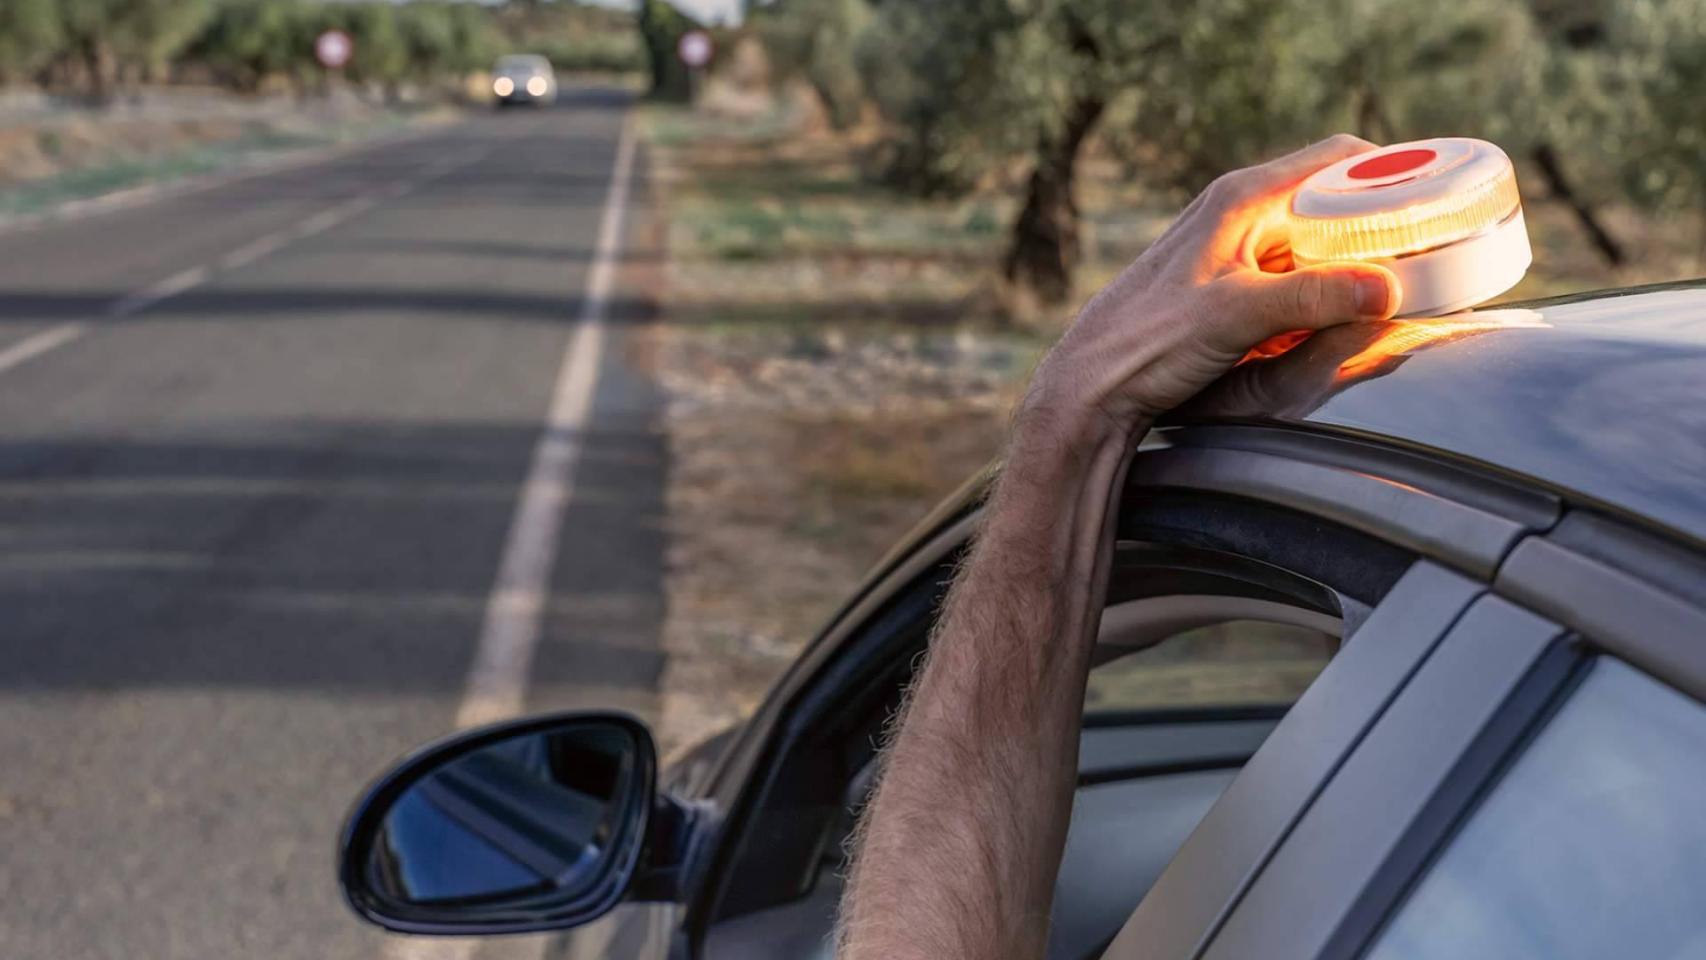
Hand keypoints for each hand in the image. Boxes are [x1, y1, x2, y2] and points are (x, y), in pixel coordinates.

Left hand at [1021, 134, 1401, 449]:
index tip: (1434, 200)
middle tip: (1427, 253)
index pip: (1335, 159)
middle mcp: (1236, 214)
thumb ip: (1313, 297)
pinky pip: (1290, 280)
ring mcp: (1230, 251)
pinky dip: (1320, 294)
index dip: (1389, 171)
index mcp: (1241, 199)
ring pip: (1312, 244)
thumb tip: (1387, 287)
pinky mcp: (1224, 289)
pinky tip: (1341, 319)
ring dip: (1350, 265)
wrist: (1090, 387)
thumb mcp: (1237, 315)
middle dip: (1377, 225)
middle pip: (1329, 202)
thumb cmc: (1145, 342)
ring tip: (1395, 288)